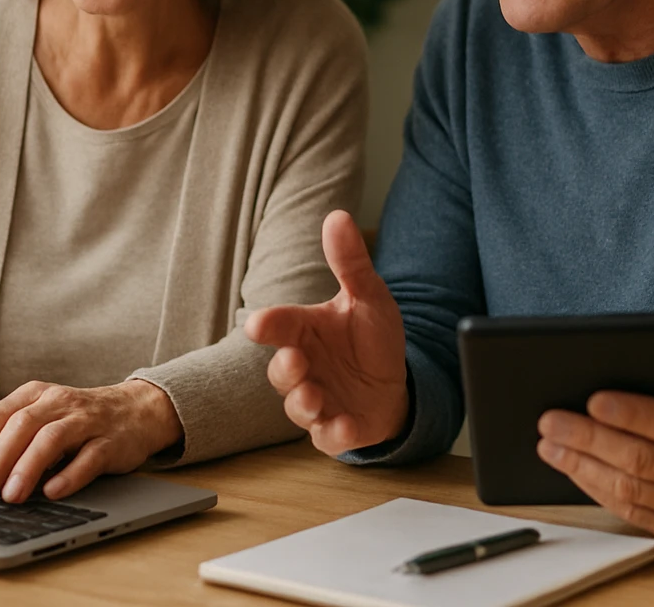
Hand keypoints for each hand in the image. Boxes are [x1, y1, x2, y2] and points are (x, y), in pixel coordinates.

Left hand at [0, 378, 182, 502]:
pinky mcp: (111, 441)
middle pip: (22, 425)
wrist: (137, 410)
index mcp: (35, 395)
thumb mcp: (43, 419)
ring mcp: (87, 420)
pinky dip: (70, 475)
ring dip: (28, 467)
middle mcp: (59, 402)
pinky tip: (54, 492)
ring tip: (12, 495)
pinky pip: (89, 457)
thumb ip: (11, 439)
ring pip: (52, 438)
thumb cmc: (78, 421)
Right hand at [244, 210, 408, 455]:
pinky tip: (345, 425)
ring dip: (303, 403)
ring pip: (298, 407)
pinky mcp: (335, 428)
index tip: (258, 325)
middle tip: (294, 360)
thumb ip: (350, 262)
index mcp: (305, 332)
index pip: (279, 326)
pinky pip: (327, 437)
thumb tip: (336, 216)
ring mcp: (318, 399)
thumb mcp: (368, 296)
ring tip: (314, 396)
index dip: (267, 326)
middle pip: (281, 372)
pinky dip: (334, 434)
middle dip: (284, 369)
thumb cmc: (371, 337)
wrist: (395, 384)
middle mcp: (304, 366)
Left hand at [536, 355, 653, 540]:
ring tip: (549, 444)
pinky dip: (594, 488)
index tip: (592, 400)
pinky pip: (628, 511)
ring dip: (581, 466)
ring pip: (629, 488)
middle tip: (551, 420)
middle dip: (589, 438)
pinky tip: (572, 467)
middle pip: (641, 459)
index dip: (630, 414)